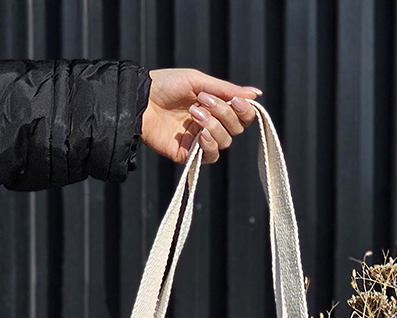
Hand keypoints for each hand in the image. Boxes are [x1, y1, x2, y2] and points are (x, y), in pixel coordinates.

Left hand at [142, 68, 259, 164]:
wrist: (140, 100)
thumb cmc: (166, 85)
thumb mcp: (198, 81)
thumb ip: (227, 90)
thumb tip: (257, 94)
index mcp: (216, 106)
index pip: (242, 115)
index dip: (245, 110)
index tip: (237, 101)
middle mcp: (211, 124)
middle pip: (236, 128)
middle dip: (224, 113)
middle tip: (204, 101)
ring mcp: (200, 140)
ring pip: (225, 141)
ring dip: (213, 125)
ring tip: (193, 113)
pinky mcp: (189, 154)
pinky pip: (211, 156)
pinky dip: (210, 145)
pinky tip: (200, 134)